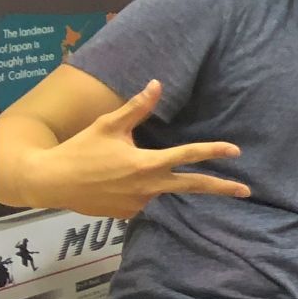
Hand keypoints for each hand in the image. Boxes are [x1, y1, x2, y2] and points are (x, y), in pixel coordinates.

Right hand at [28, 79, 249, 219]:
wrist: (50, 181)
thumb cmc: (80, 149)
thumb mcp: (108, 125)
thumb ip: (137, 108)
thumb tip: (157, 84)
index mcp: (146, 163)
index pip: (188, 155)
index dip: (213, 151)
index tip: (235, 150)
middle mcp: (148, 187)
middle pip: (193, 187)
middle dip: (222, 188)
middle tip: (247, 191)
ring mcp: (139, 204)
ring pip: (164, 193)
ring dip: (167, 185)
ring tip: (140, 175)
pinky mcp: (127, 214)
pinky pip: (144, 201)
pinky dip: (143, 192)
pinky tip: (120, 184)